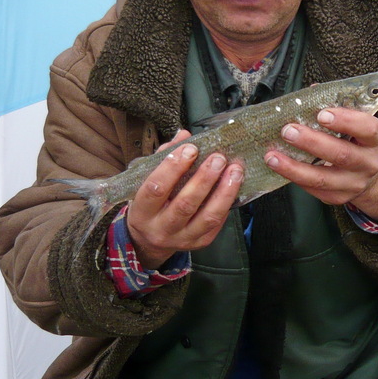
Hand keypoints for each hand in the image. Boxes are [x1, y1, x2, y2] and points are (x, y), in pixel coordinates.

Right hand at [127, 130, 243, 268]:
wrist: (150, 239)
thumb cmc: (150, 203)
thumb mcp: (147, 181)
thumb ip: (164, 157)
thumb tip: (185, 135)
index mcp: (142, 211)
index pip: (156, 188)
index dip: (174, 167)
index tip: (191, 148)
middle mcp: (161, 229)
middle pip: (185, 204)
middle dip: (205, 178)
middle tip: (218, 158)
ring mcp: (182, 239)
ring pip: (207, 217)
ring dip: (224, 192)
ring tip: (235, 170)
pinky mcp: (200, 243)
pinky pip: (217, 223)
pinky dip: (227, 203)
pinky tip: (233, 186)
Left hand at [264, 108, 377, 225]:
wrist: (367, 174)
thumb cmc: (354, 140)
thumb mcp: (354, 123)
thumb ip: (334, 108)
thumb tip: (308, 94)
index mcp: (374, 140)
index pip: (367, 129)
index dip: (346, 121)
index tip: (322, 114)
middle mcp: (368, 164)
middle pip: (342, 155)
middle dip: (312, 142)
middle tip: (288, 131)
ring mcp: (354, 184)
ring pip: (322, 178)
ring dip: (294, 167)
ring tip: (272, 156)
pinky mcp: (338, 197)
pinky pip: (314, 190)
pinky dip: (295, 178)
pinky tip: (280, 168)